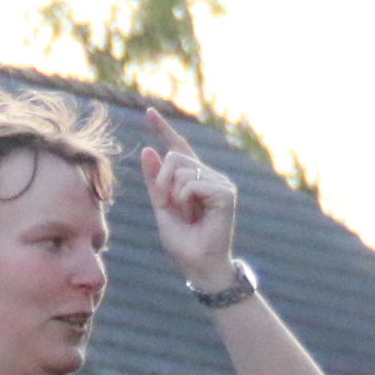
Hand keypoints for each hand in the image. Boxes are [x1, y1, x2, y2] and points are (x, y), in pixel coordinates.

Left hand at [138, 107, 238, 286]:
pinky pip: (191, 183)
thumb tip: (149, 149)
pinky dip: (186, 199)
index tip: (148, 111)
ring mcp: (220, 183)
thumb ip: (155, 180)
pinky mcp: (226, 193)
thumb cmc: (183, 241)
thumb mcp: (161, 206)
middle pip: (174, 156)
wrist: (199, 263)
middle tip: (171, 205)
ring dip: (174, 193)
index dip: (163, 129)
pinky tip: (197, 214)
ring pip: (181, 168)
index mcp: (193, 179)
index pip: (177, 148)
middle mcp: (209, 176)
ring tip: (188, 214)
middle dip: (162, 180)